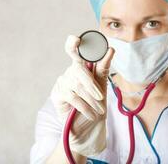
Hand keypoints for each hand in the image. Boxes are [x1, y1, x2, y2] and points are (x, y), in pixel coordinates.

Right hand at [50, 34, 114, 155]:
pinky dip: (84, 107)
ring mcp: (62, 82)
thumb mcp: (102, 86)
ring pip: (78, 85)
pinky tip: (90, 114)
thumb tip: (110, 49)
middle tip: (101, 97)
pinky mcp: (57, 94)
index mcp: (81, 67)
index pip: (76, 52)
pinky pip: (72, 96)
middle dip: (91, 84)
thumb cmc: (95, 105)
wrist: (88, 127)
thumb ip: (103, 69)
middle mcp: (70, 71)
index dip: (74, 44)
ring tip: (99, 110)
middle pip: (78, 69)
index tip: (76, 39)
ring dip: (91, 99)